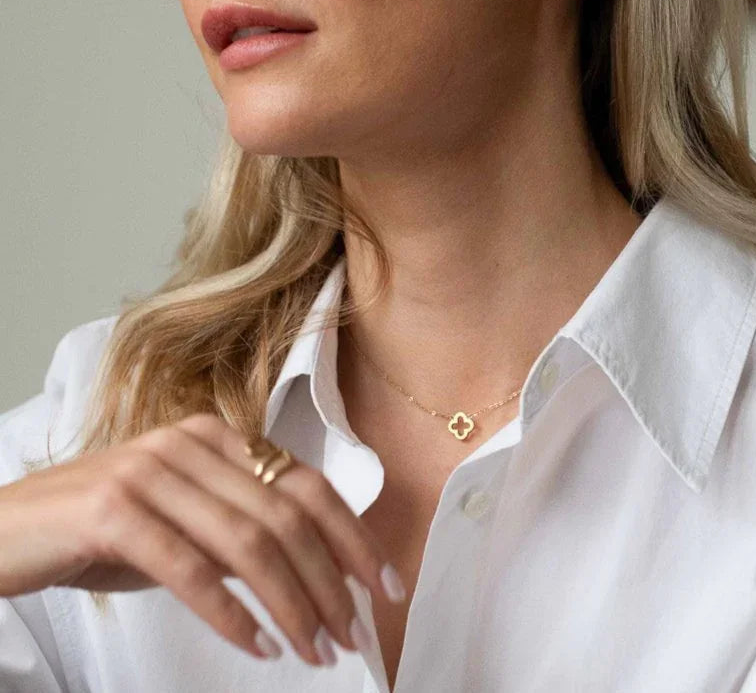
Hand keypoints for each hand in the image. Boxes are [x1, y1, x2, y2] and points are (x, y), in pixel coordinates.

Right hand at [0, 412, 404, 665]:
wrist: (4, 532)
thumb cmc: (99, 532)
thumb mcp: (184, 522)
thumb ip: (242, 530)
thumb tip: (320, 570)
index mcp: (218, 437)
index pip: (308, 485)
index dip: (353, 536)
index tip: (385, 583)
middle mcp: (192, 443)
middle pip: (288, 515)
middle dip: (330, 580)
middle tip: (352, 634)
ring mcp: (152, 472)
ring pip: (248, 543)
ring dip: (291, 604)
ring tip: (313, 650)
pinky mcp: (113, 511)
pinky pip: (190, 568)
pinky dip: (230, 613)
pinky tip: (257, 646)